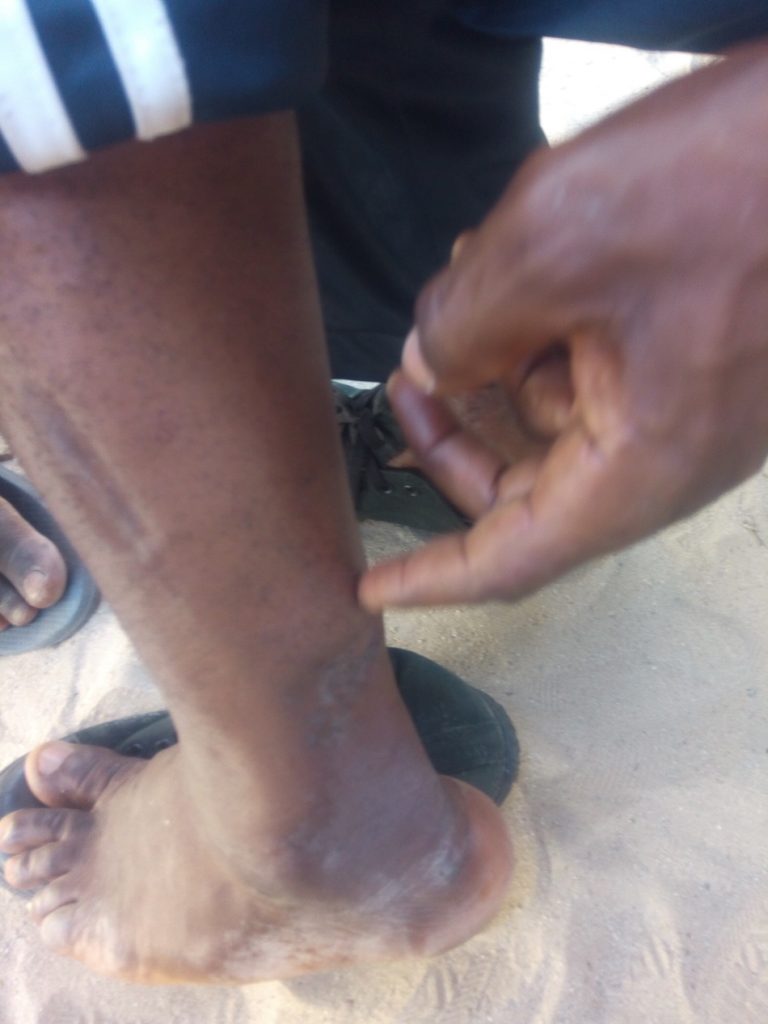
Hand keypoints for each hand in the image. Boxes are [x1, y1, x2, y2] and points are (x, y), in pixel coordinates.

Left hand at [360, 44, 767, 608]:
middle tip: (406, 380)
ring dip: (500, 368)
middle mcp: (668, 459)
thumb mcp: (548, 249)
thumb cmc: (720, 183)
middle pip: (528, 491)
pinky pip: (601, 376)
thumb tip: (430, 363)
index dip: (433, 578)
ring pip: (560, 423)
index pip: (511, 558)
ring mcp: (690, 410)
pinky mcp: (701, 360)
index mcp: (635, 469)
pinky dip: (546, 337)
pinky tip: (521, 269)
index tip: (374, 589)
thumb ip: (462, 324)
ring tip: (467, 286)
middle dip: (453, 438)